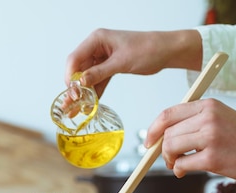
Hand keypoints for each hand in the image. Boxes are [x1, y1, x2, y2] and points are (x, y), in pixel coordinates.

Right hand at [65, 29, 201, 96]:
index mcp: (97, 39)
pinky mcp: (109, 67)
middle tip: (70, 104)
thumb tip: (81, 82)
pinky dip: (94, 92)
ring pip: (87, 77)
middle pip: (78, 69)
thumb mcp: (121, 62)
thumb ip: (99, 72)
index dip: (70, 77)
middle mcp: (97, 47)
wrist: (165, 51)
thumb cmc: (147, 49)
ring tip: (76, 109)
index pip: (75, 58)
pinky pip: (98, 81)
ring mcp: (102, 57)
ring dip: (83, 93)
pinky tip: (89, 105)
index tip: (71, 93)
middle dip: (74, 87)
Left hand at [144, 98, 235, 178]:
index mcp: (208, 105)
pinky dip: (178, 170)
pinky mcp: (212, 157)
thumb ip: (193, 121)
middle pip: (167, 133)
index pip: (168, 114)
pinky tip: (184, 171)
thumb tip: (162, 135)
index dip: (153, 129)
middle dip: (163, 149)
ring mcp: (210, 137)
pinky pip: (181, 164)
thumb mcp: (220, 118)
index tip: (149, 141)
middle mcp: (208, 118)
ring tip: (177, 164)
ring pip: (171, 148)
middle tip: (170, 158)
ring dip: (169, 160)